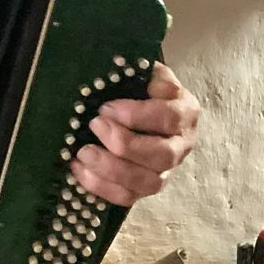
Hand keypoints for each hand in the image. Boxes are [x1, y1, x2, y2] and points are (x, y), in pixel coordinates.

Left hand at [70, 62, 198, 206]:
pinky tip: (78, 170)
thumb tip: (119, 66)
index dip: (137, 115)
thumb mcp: (142, 70)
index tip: (106, 108)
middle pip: (162, 156)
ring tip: (82, 153)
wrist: (141, 104)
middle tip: (94, 125)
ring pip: (147, 183)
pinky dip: (101, 186)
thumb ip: (139, 68)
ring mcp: (166, 171)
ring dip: (111, 170)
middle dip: (125, 144)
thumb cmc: (139, 86)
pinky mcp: (145, 188)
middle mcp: (181, 145)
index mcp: (185, 111)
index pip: (169, 117)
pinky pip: (128, 197)